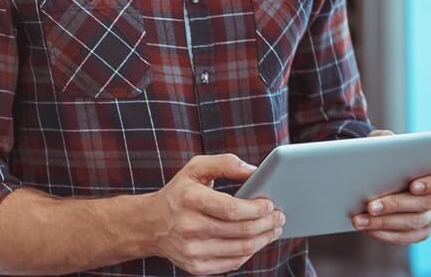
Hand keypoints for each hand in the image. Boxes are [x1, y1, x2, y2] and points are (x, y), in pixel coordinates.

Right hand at [149, 154, 284, 274]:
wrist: (150, 224)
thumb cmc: (179, 192)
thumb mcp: (195, 168)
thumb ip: (225, 163)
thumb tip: (254, 171)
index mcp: (189, 199)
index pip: (232, 209)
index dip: (256, 209)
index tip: (270, 203)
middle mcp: (189, 227)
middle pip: (241, 231)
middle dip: (267, 224)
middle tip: (279, 216)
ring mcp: (192, 251)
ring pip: (241, 249)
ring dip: (263, 239)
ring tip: (273, 229)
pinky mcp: (196, 267)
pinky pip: (233, 263)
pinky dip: (249, 252)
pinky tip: (256, 241)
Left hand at [351, 129, 430, 244]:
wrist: (377, 177)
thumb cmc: (383, 157)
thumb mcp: (382, 143)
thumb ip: (384, 139)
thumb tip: (381, 142)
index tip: (413, 185)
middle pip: (423, 204)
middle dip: (395, 205)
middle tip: (370, 206)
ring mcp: (429, 217)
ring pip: (412, 223)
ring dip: (383, 223)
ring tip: (360, 220)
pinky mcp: (419, 232)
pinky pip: (405, 237)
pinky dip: (385, 234)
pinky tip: (367, 229)